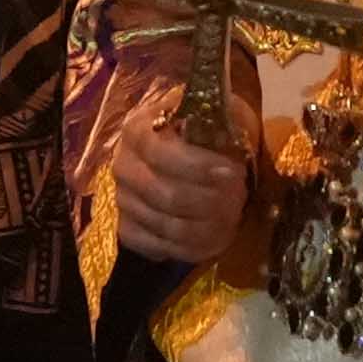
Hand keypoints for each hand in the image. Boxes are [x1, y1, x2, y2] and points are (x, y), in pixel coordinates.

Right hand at [111, 81, 255, 265]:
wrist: (191, 151)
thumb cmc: (210, 130)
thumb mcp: (221, 113)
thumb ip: (225, 118)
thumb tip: (231, 133)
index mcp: (138, 129)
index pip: (163, 154)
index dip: (200, 167)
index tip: (235, 173)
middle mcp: (123, 165)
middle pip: (167, 196)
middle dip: (212, 201)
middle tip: (239, 196)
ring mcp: (123, 200)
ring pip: (168, 227)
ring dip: (209, 227)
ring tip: (234, 215)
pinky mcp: (127, 229)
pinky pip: (158, 248)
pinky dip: (193, 248)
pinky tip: (216, 237)